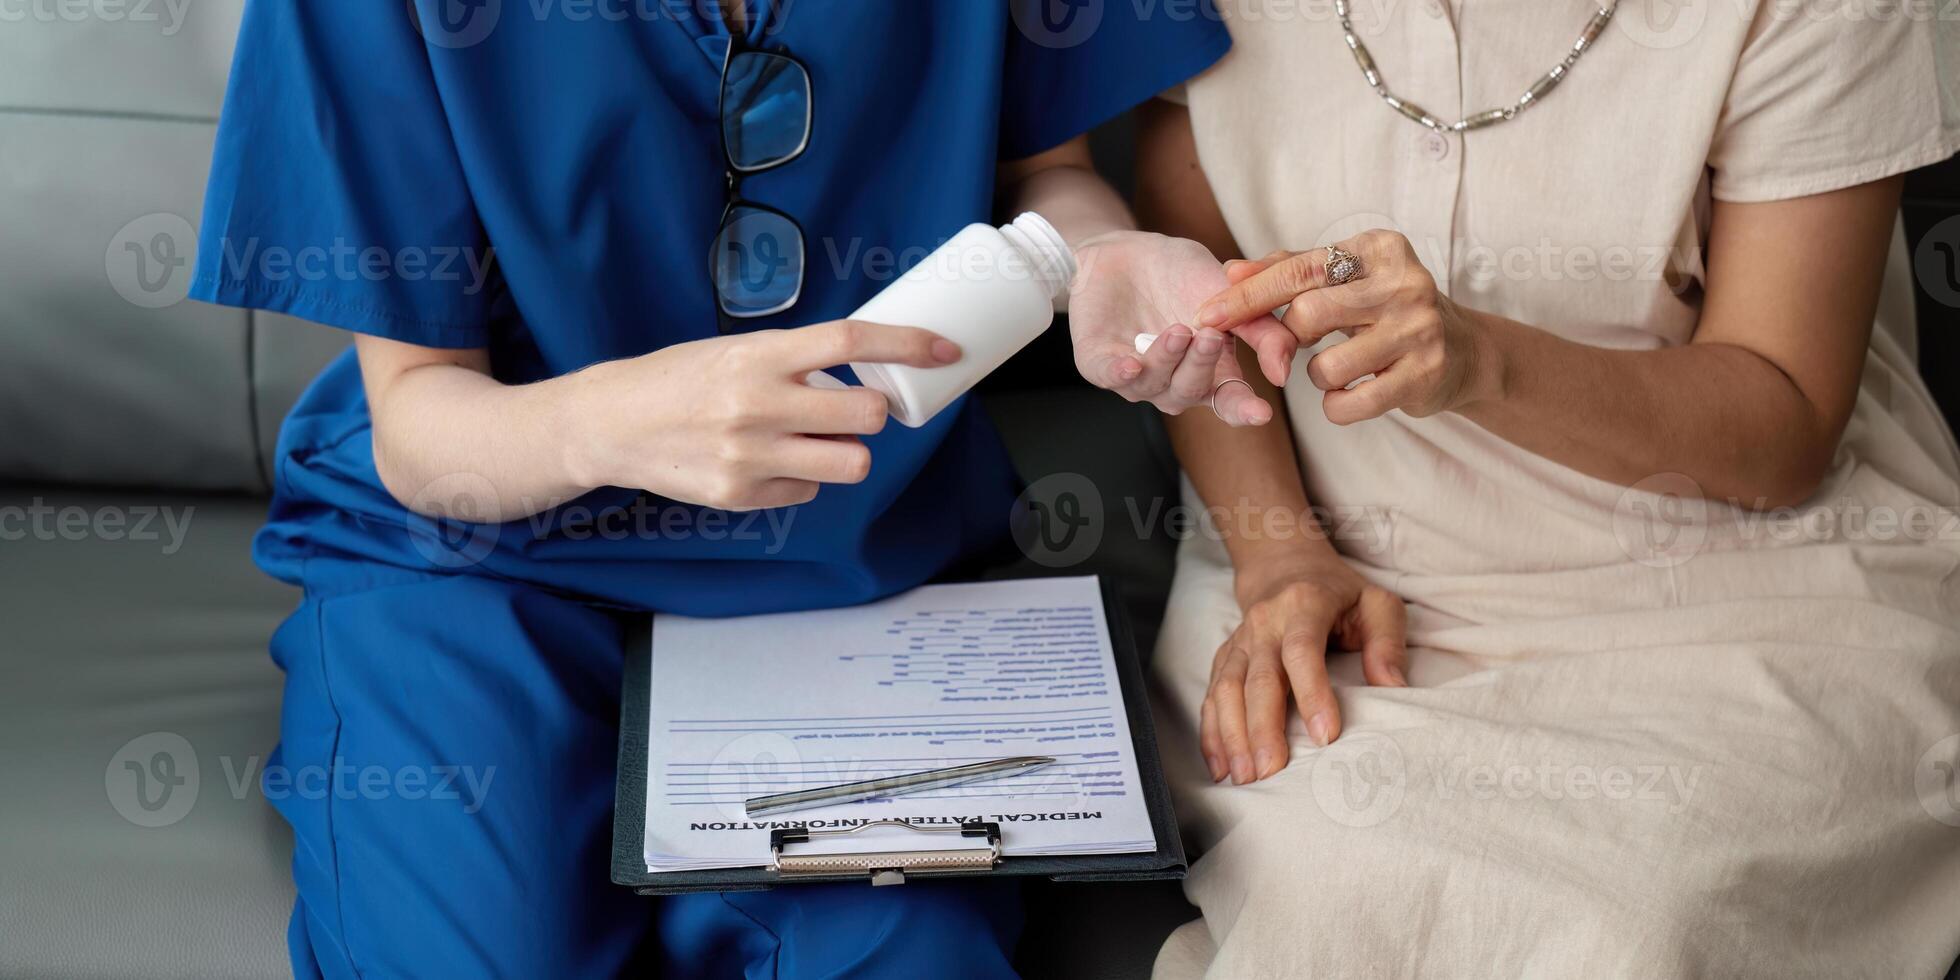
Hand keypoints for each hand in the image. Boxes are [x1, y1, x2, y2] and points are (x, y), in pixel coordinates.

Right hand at [565, 320, 958, 511]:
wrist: (611, 424)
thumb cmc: (678, 380)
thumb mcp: (736, 352)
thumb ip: (795, 362)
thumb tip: (862, 375)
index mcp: (760, 357)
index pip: (851, 342)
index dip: (907, 345)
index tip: (944, 349)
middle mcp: (758, 404)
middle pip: (867, 415)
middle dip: (871, 413)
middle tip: (850, 409)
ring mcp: (751, 455)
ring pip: (849, 462)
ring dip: (846, 451)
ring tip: (812, 439)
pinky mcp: (742, 495)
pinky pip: (809, 492)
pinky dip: (803, 479)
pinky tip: (769, 462)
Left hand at [1068, 231, 1296, 425]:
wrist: (1127, 249)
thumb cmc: (1180, 273)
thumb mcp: (1229, 292)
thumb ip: (1260, 329)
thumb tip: (1282, 372)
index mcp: (1209, 371)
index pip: (1228, 401)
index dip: (1243, 409)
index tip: (1261, 413)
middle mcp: (1172, 381)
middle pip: (1190, 390)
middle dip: (1202, 365)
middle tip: (1212, 334)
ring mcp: (1136, 375)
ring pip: (1152, 385)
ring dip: (1167, 360)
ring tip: (1179, 330)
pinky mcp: (1098, 363)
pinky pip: (1107, 376)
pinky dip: (1119, 373)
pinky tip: (1130, 365)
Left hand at [1197, 230, 1502, 424]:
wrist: (1464, 352)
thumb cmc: (1386, 309)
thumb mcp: (1346, 277)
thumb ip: (1288, 269)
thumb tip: (1230, 271)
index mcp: (1378, 248)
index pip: (1298, 269)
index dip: (1248, 296)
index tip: (1206, 315)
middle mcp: (1404, 282)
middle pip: (1308, 315)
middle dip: (1289, 338)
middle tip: (1297, 345)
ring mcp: (1419, 330)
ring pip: (1326, 366)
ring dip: (1317, 377)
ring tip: (1338, 368)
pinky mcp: (1426, 375)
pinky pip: (1350, 403)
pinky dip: (1337, 407)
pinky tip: (1352, 393)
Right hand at [1201, 551, 1406, 783]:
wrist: (1283, 566)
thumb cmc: (1338, 593)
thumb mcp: (1376, 602)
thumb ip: (1387, 641)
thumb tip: (1392, 686)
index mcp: (1303, 605)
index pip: (1302, 651)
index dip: (1312, 693)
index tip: (1324, 736)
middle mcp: (1264, 623)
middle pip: (1258, 679)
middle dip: (1261, 728)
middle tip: (1271, 771)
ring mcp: (1239, 642)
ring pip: (1227, 690)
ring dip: (1232, 735)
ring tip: (1243, 777)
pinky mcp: (1225, 658)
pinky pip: (1211, 696)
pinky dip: (1212, 732)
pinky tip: (1220, 765)